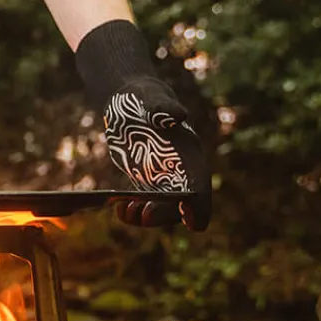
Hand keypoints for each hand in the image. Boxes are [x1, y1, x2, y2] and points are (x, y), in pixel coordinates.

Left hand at [75, 20, 210, 230]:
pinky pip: (147, 204)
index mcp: (189, 152)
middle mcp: (182, 169)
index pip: (200, 184)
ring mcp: (165, 177)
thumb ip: (163, 109)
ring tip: (126, 212)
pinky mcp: (147, 180)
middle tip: (144, 215)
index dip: (200, 205)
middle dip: (166, 214)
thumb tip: (179, 116)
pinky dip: (135, 211)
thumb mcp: (150, 101)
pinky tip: (120, 209)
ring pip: (164, 208)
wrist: (127, 101)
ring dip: (148, 217)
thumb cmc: (142, 98)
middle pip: (182, 203)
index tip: (193, 223)